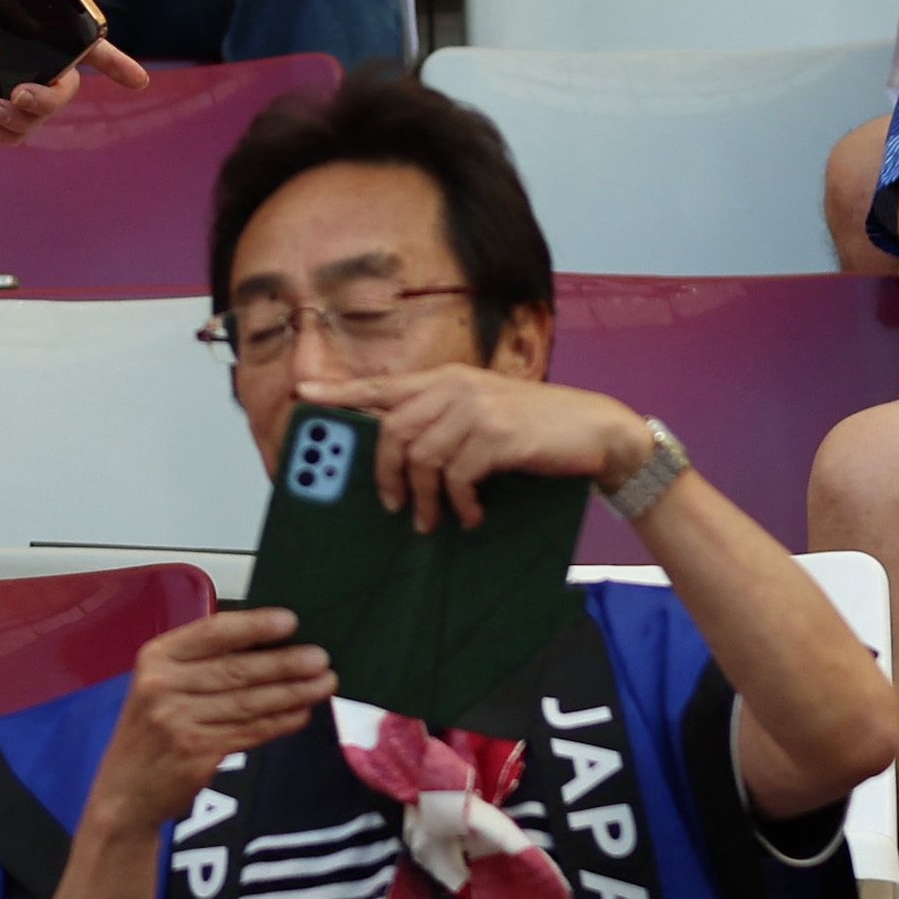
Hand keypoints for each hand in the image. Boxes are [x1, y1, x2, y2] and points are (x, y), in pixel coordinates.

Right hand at [88, 607, 336, 826]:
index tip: (290, 621)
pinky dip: (279, 723)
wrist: (123, 791)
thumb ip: (201, 666)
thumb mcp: (159, 686)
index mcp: (156, 658)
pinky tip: (301, 714)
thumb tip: (268, 647)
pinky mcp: (197, 754)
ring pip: (248, 703)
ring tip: (324, 684)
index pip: (212, 633)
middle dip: (285, 664)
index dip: (254, 626)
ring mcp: (178, 722)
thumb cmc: (150, 730)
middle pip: (236, 670)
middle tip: (322, 659)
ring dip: (292, 693)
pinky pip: (249, 733)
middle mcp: (163, 686)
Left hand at [295, 364, 649, 529]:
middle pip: (390, 431)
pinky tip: (471, 516)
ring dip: (424, 498)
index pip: (381, 385)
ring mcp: (475, 408)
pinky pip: (456, 476)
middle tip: (393, 506)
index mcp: (445, 378)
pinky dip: (459, 503)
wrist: (595, 429)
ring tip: (436, 520)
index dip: (340, 391)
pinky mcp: (496, 435)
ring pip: (420, 458)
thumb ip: (441, 420)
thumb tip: (400, 455)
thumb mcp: (482, 411)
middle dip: (386, 475)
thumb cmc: (534, 426)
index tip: (303, 396)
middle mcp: (454, 386)